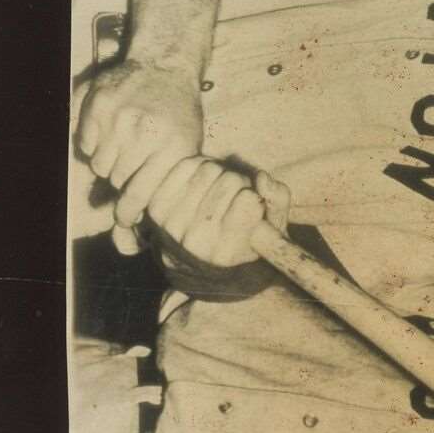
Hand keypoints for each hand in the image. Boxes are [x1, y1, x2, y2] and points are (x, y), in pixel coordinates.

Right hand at [76, 58, 204, 243]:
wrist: (165, 67)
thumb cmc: (179, 114)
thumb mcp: (187, 147)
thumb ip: (166, 181)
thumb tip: (136, 218)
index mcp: (171, 148)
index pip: (140, 194)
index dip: (127, 212)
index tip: (122, 219)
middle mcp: (144, 133)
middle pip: (117, 180)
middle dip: (121, 180)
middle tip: (130, 167)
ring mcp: (120, 118)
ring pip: (99, 164)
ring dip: (107, 162)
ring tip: (122, 148)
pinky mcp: (99, 104)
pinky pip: (85, 143)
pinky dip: (93, 143)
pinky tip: (109, 133)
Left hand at [149, 158, 290, 275]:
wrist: (197, 267)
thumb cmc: (242, 244)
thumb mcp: (271, 233)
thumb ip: (277, 202)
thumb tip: (262, 178)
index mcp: (225, 253)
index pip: (248, 199)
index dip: (254, 197)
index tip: (250, 209)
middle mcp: (196, 241)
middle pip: (229, 180)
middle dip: (239, 183)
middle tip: (234, 197)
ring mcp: (172, 223)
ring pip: (208, 169)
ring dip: (219, 172)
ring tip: (218, 191)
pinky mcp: (156, 206)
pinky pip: (186, 165)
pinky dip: (198, 166)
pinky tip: (202, 183)